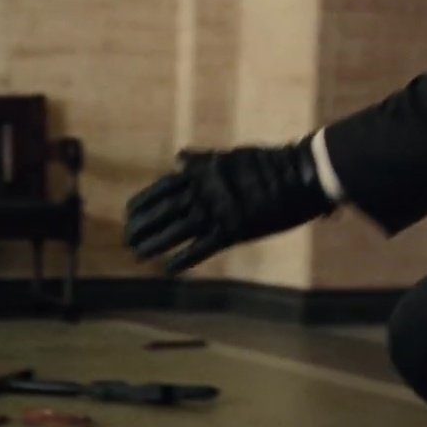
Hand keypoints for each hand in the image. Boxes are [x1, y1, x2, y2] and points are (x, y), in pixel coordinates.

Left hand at [125, 140, 333, 274]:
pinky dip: (184, 259)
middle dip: (144, 225)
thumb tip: (179, 157)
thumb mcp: (230, 157)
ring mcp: (218, 211)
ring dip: (156, 243)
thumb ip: (202, 161)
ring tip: (138, 254)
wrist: (300, 174)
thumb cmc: (268, 164)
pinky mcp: (234, 230)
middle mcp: (205, 192)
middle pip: (165, 210)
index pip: (164, 187)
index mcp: (204, 173)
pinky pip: (203, 248)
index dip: (144, 201)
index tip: (128, 212)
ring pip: (178, 230)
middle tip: (127, 237)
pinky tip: (167, 269)